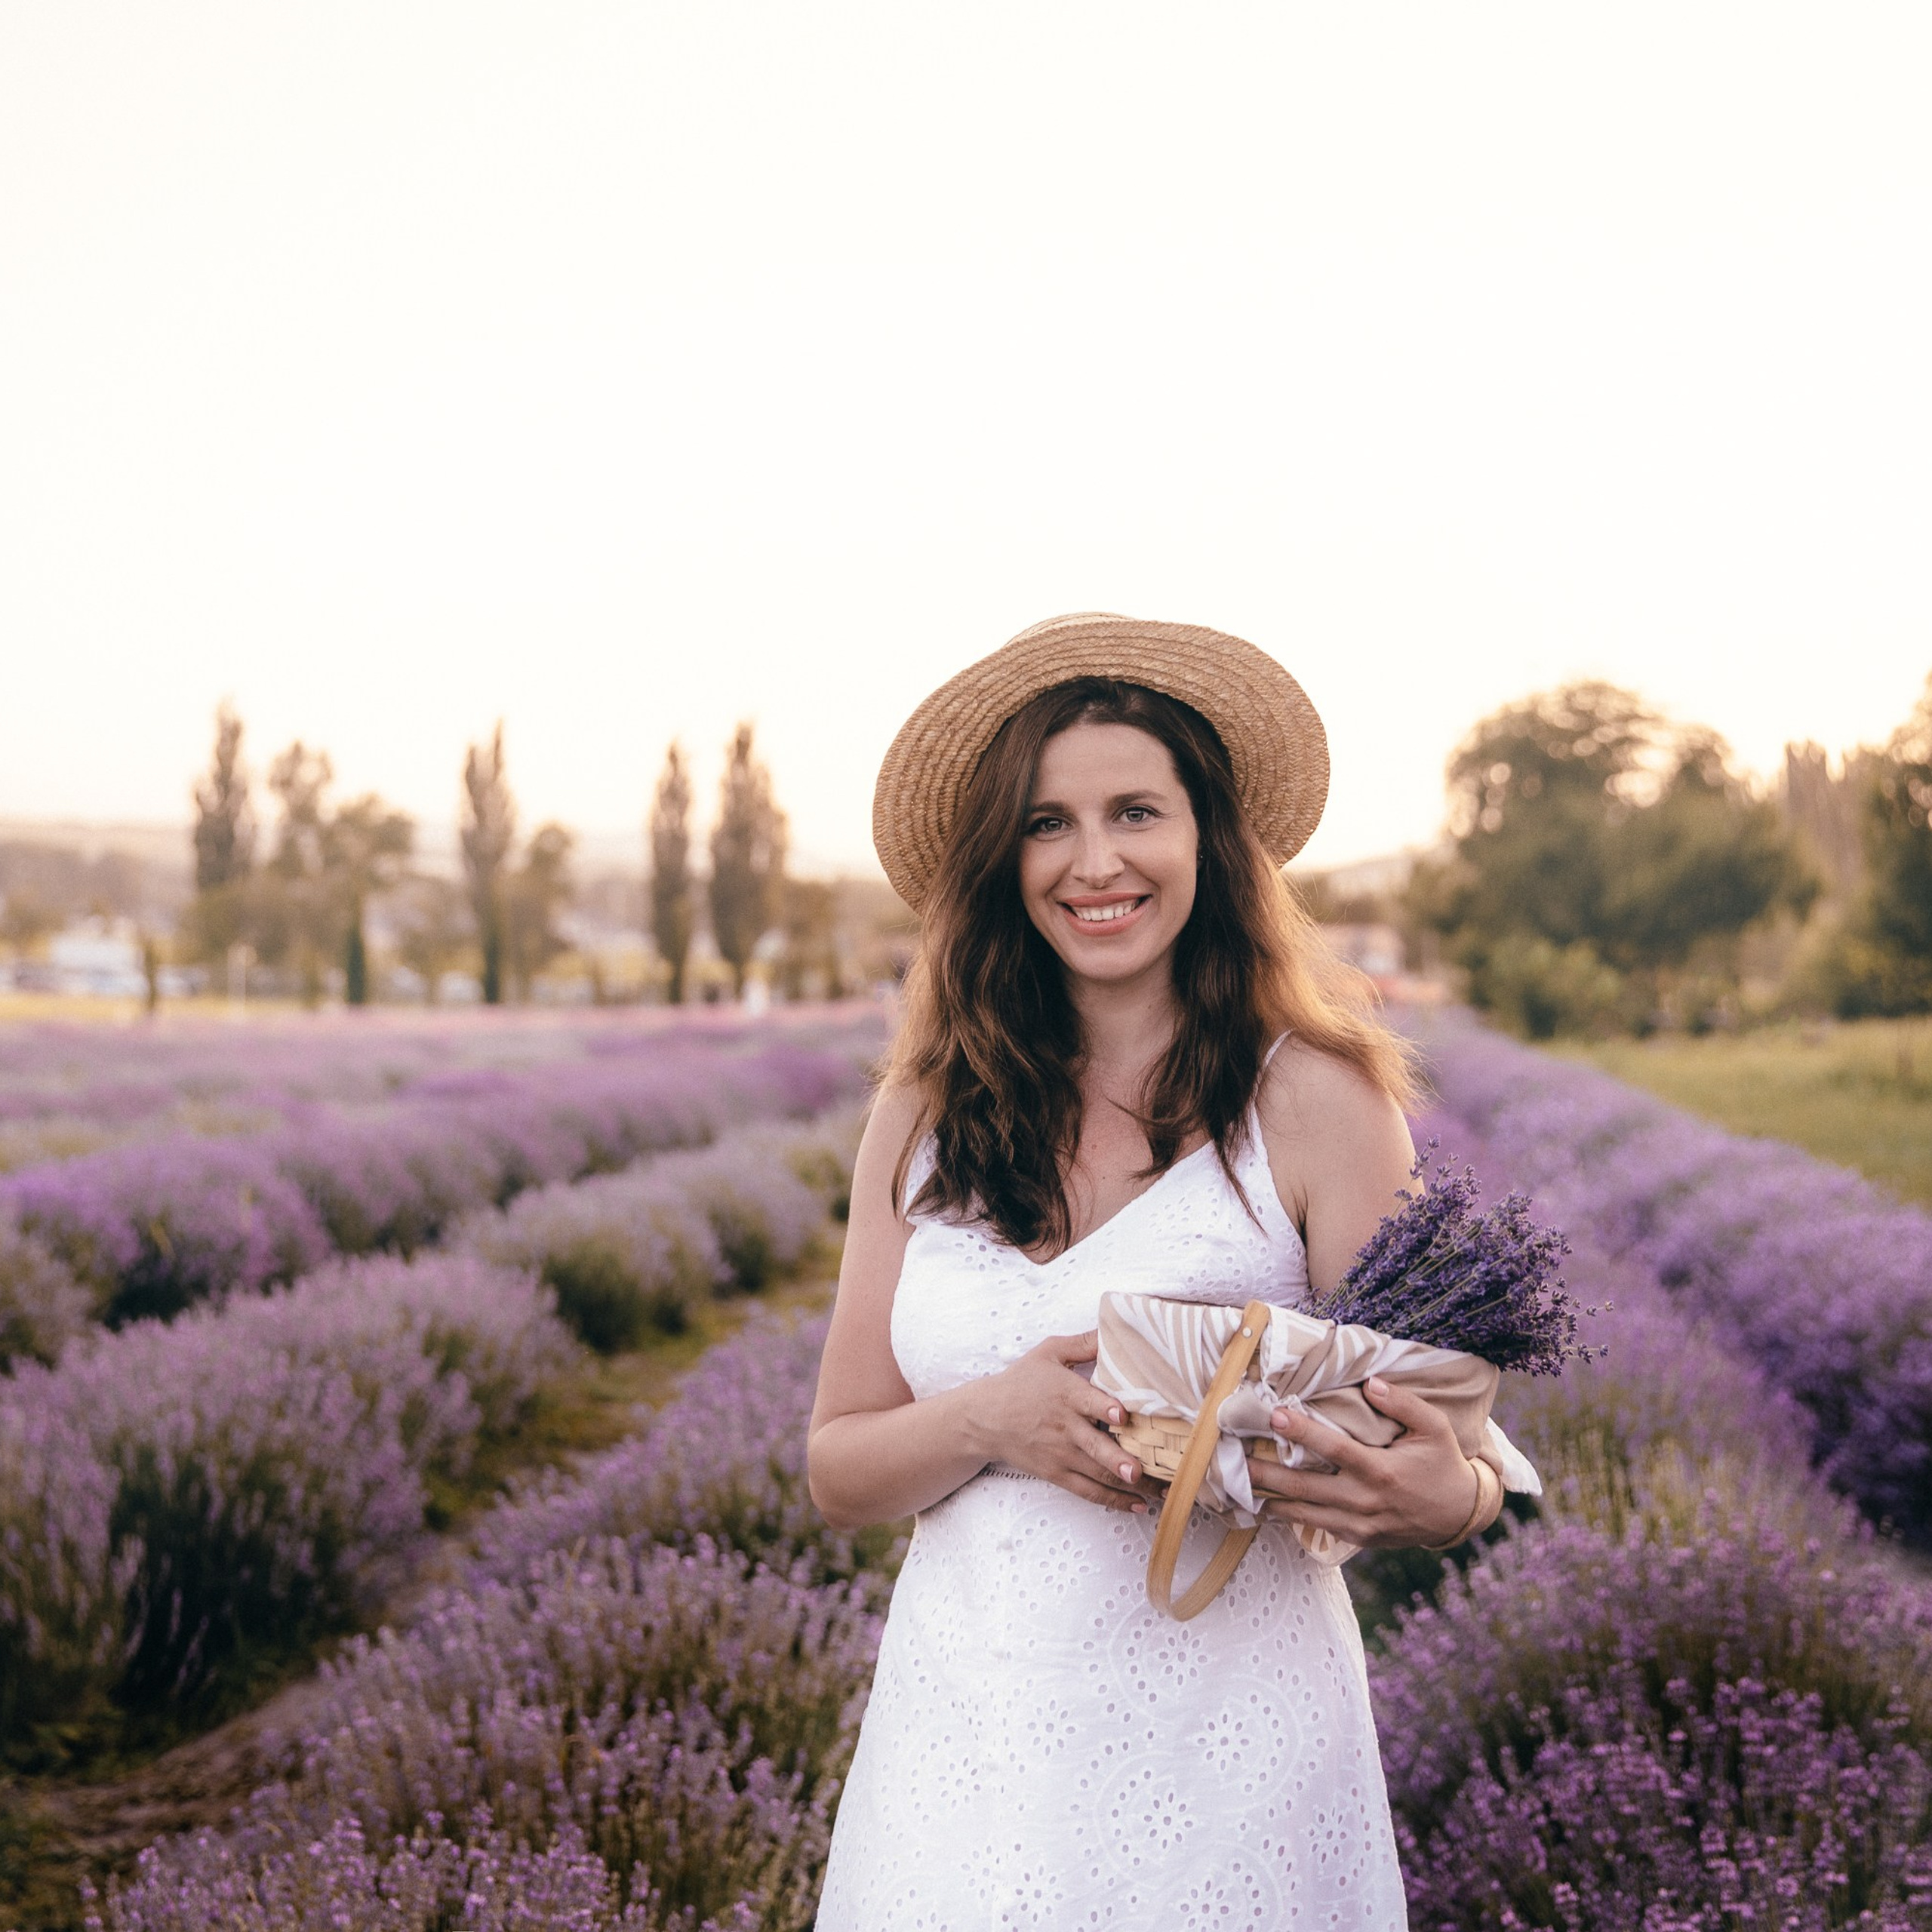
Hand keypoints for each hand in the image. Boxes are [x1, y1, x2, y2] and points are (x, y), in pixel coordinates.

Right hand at [963, 1331, 1162, 1513]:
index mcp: (1066, 1394)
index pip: (1088, 1402)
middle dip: (1119, 1461)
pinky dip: (1113, 1500)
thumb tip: (1115, 1329)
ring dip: (1129, 1486)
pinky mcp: (1057, 1473)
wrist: (985, 1418)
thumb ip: (1083, 1343)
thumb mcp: (1048, 1352)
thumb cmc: (1021, 1381)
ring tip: (1158, 1493)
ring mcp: (1062, 1454)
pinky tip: (1137, 1504)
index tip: (1122, 1415)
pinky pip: (1088, 1490)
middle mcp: (1066, 1427)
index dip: (1106, 1409)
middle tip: (1141, 1471)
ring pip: (1098, 1474)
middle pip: (1096, 1447)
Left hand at [1244, 1376, 1480, 1549]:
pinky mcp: (1355, 1537)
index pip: (1334, 1449)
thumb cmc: (1443, 1464)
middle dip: (1267, 1473)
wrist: (1457, 1515)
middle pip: (1305, 1488)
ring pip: (1303, 1512)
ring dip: (1268, 1498)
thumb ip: (1403, 1404)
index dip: (1303, 1432)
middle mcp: (1365, 1501)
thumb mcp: (1434, 1428)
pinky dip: (1287, 1516)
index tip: (1275, 1415)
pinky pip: (1314, 1525)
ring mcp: (1358, 1523)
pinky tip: (1262, 1504)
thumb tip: (1370, 1383)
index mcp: (1382, 1471)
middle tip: (1234, 1458)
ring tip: (1236, 1484)